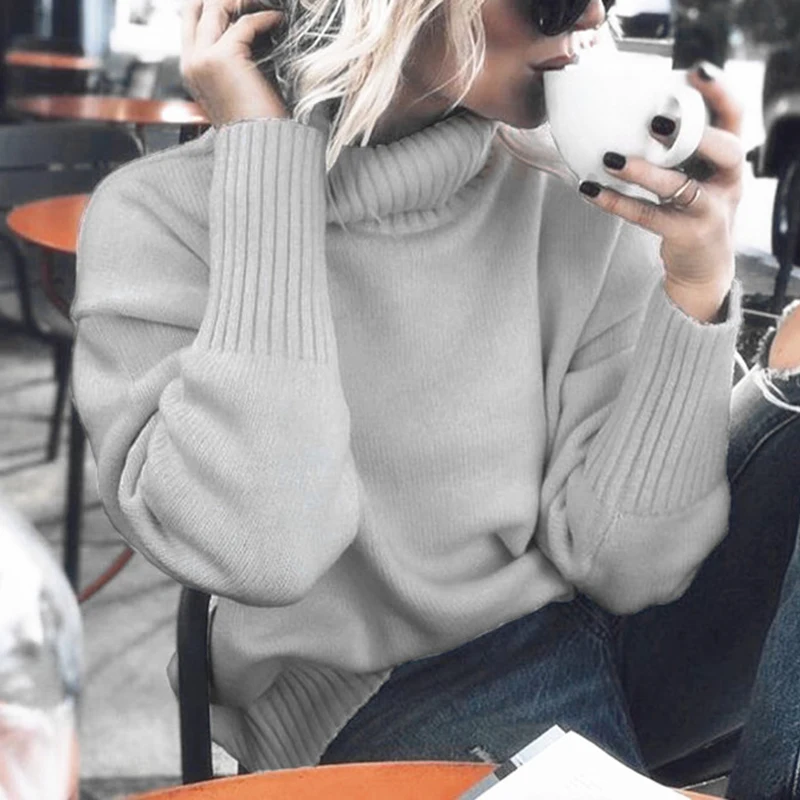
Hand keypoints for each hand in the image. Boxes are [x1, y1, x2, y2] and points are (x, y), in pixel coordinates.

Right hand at [181, 0, 289, 126]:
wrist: (258, 148)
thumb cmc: (253, 125)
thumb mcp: (233, 88)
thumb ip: (230, 62)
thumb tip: (244, 34)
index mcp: (191, 70)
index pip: (190, 21)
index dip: (211, 4)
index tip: (237, 1)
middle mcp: (192, 62)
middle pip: (198, 7)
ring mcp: (203, 59)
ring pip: (216, 7)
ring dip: (242, 0)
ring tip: (263, 1)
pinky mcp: (222, 57)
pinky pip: (244, 23)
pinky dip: (264, 17)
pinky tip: (277, 19)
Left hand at [578, 61, 744, 321]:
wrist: (704, 265)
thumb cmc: (693, 207)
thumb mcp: (698, 173)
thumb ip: (680, 147)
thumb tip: (629, 111)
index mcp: (730, 158)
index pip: (735, 117)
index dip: (719, 92)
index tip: (695, 71)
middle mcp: (728, 181)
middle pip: (725, 149)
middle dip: (694, 134)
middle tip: (657, 122)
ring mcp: (709, 209)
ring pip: (680, 186)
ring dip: (645, 171)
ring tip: (610, 159)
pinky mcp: (686, 234)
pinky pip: (648, 216)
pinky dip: (617, 202)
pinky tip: (591, 190)